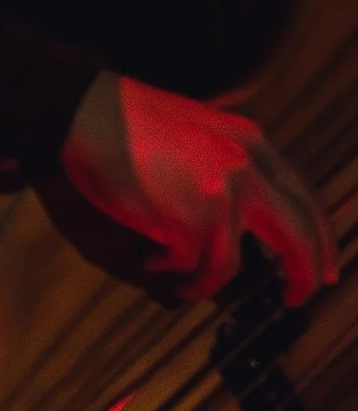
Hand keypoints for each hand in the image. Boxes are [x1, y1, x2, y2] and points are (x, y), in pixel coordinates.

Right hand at [60, 71, 339, 301]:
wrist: (83, 110)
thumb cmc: (128, 122)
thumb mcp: (199, 129)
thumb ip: (231, 162)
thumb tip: (248, 218)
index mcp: (250, 141)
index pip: (304, 198)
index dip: (321, 239)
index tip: (327, 269)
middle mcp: (246, 167)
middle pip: (296, 237)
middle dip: (304, 276)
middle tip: (296, 300)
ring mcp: (221, 195)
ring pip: (232, 266)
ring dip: (205, 282)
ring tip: (179, 278)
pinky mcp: (191, 220)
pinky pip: (192, 269)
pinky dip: (173, 273)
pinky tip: (150, 260)